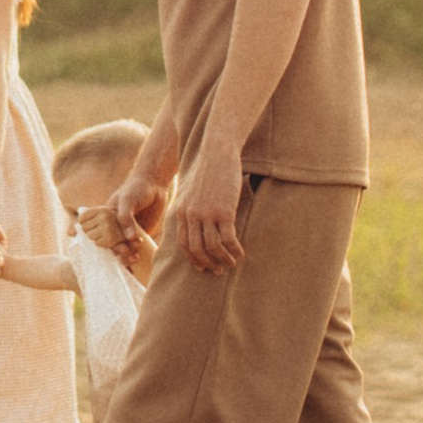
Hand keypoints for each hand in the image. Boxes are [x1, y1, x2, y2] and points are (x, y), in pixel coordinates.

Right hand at [98, 166, 166, 273]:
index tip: (105, 237)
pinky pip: (129, 251)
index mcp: (102, 215)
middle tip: (124, 244)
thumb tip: (128, 237)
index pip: (89, 230)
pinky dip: (131, 257)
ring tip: (134, 247)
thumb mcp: (128, 199)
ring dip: (122, 254)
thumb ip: (125, 217)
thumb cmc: (137, 188)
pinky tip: (137, 255)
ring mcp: (123, 232)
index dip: (92, 236)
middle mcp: (110, 225)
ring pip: (115, 250)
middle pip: (102, 243)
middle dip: (111, 247)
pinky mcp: (136, 237)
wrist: (155, 186)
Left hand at [165, 141, 246, 276]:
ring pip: (213, 247)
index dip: (193, 259)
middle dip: (208, 263)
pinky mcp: (224, 211)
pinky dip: (234, 250)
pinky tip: (240, 253)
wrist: (217, 151)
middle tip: (218, 270)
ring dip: (223, 259)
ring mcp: (207, 214)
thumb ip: (189, 206)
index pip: (183, 244)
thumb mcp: (190, 189)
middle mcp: (191, 215)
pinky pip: (228, 239)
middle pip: (197, 249)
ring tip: (231, 263)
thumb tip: (193, 221)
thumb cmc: (206, 169)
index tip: (202, 267)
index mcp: (181, 211)